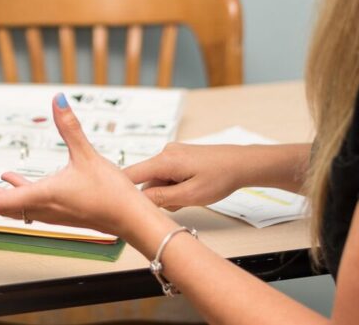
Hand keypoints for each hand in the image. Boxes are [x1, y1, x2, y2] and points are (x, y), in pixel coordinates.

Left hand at [0, 93, 157, 235]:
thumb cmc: (111, 193)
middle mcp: (43, 207)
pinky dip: (17, 192)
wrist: (130, 218)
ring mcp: (52, 211)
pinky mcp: (61, 210)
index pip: (1, 201)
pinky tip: (13, 179)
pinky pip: (30, 202)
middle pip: (3, 206)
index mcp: (44, 196)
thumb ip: (70, 127)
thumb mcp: (87, 155)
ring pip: (15, 206)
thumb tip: (58, 101)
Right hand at [125, 144, 259, 210]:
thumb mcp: (191, 195)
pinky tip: (191, 188)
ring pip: (158, 180)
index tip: (117, 205)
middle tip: (180, 204)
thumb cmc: (220, 177)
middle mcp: (164, 153)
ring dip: (168, 193)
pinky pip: (167, 175)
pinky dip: (175, 186)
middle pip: (146, 181)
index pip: (130, 174)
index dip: (122, 190)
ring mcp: (171, 154)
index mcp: (164, 161)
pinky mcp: (178, 156)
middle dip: (157, 197)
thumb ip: (162, 198)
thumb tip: (139, 201)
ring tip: (190, 196)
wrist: (241, 163)